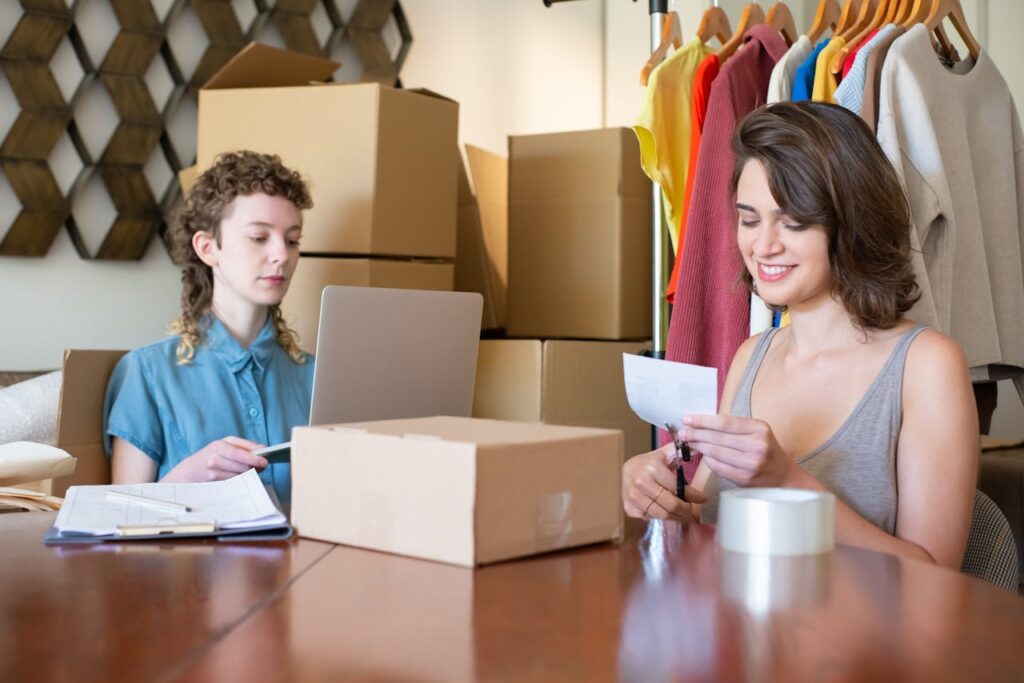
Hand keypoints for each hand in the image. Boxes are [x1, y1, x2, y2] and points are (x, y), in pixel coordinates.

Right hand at [162, 436, 268, 482]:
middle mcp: (215, 457)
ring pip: (240, 474)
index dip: (255, 456)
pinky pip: (234, 482)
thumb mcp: (224, 446)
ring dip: (248, 474)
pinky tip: (239, 477)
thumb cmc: (211, 456)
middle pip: (243, 464)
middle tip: (261, 466)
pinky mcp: (214, 482)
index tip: (265, 459)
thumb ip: (243, 447)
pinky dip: (240, 480)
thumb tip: (263, 451)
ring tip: (249, 471)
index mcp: (220, 445)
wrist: (189, 471)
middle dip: (254, 466)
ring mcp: (213, 471)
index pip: (241, 451)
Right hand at [622, 444, 706, 521]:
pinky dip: (662, 518)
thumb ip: (680, 450)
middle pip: (671, 504)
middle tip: (694, 511)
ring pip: (662, 515)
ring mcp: (633, 497)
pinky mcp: (630, 508)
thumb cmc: (648, 463)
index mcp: (652, 468)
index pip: (678, 488)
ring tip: (684, 515)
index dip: (695, 496)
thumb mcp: (664, 454)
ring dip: (677, 517)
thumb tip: (697, 444)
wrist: (626, 470)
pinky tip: (668, 513)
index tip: (704, 499)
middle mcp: (641, 483)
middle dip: (687, 510)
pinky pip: (651, 518)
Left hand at [680, 414, 795, 487]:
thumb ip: (734, 427)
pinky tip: (702, 456)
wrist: (784, 478)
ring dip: (699, 446)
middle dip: (696, 434)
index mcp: (760, 429)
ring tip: (688, 442)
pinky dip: (708, 460)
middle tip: (682, 432)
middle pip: (718, 437)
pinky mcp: (745, 478)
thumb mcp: (757, 432)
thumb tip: (702, 423)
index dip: (702, 420)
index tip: (687, 419)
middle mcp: (757, 445)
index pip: (724, 422)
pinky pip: (719, 467)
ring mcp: (751, 464)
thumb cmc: (767, 451)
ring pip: (716, 452)